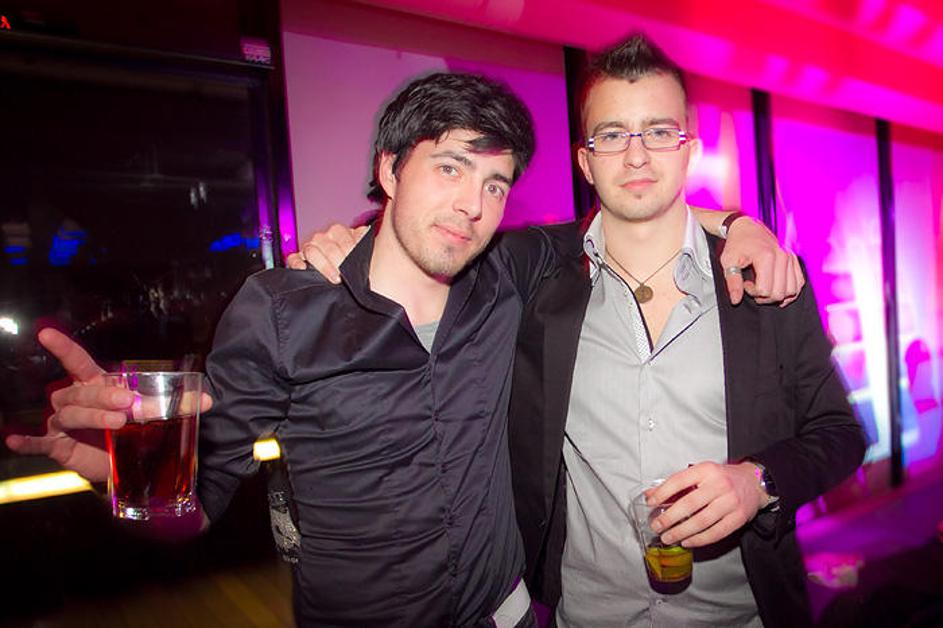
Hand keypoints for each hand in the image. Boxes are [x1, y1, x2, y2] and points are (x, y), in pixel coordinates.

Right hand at [4, 328, 211, 482]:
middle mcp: (75, 399)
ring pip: (69, 414)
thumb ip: (180, 405)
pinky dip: (28, 440)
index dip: (63, 347)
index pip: (77, 361)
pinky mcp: (58, 447)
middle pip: (81, 392)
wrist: (124, 461)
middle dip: (104, 396)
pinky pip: (39, 442)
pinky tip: (16, 439)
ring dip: (91, 416)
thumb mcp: (157, 414)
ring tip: (117, 422)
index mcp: (96, 384)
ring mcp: (64, 423)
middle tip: (128, 404)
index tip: (45, 333)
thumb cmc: (135, 428)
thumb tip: (210, 401)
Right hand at [285, 224, 367, 282]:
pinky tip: (303, 270)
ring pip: (311, 250)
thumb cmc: (355, 263)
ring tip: (335, 279)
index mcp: (340, 233)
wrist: (343, 275)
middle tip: (348, 274)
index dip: (351, 250)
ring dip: (324, 265)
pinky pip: (293, 258)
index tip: (358, 262)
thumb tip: (367, 234)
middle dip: (339, 261)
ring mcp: (310, 248)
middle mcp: (324, 238)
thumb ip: (365, 242)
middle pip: (328, 245)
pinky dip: (297, 263)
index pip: (344, 237)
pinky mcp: (297, 259)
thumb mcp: (364, 251)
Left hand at [645, 461, 765, 547]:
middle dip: (670, 517)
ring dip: (682, 532)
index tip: (651, 503)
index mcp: (706, 470)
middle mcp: (719, 485)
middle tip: (657, 526)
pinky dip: (699, 539)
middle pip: (690, 504)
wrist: (754, 482)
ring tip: (668, 537)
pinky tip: (687, 541)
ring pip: (702, 521)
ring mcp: (731, 502)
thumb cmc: (723, 478)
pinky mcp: (739, 518)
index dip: (662, 493)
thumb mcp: (700, 474)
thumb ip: (676, 484)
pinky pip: (716, 533)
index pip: (679, 480)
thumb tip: (651, 495)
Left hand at [721, 217, 803, 306]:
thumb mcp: (728, 261)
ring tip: (764, 287)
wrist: (746, 227)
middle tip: (753, 287)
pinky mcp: (794, 259)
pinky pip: (799, 283)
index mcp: (766, 256)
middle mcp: (782, 256)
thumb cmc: (737, 242)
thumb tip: (736, 300)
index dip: (752, 293)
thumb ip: (732, 282)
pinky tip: (777, 289)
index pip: (765, 290)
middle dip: (764, 297)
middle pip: (779, 293)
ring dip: (777, 295)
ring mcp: (790, 258)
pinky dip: (790, 291)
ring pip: (792, 291)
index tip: (745, 284)